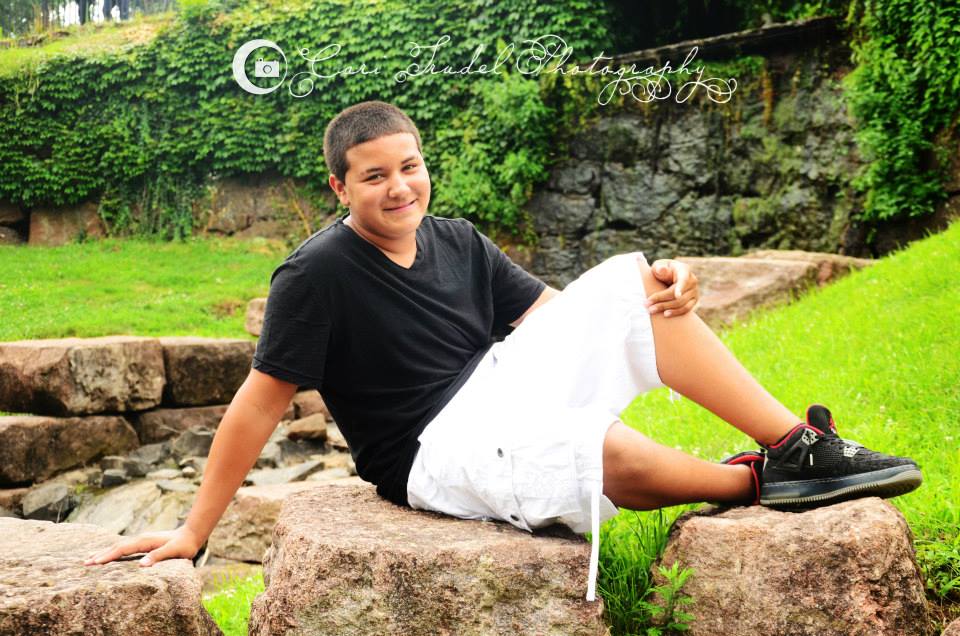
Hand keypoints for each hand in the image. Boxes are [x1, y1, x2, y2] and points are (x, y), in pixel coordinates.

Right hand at [83, 525, 203, 567]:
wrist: (192, 534)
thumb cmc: (184, 545)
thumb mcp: (173, 552)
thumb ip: (158, 557)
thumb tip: (141, 565)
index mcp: (145, 541)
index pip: (121, 550)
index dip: (107, 556)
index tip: (94, 563)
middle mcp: (141, 539)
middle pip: (116, 547)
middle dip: (101, 554)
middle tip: (84, 563)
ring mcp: (142, 540)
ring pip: (119, 547)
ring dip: (105, 552)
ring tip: (91, 559)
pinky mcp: (145, 543)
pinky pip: (125, 548)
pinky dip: (114, 552)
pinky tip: (110, 555)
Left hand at [643, 258, 698, 316]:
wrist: (670, 276)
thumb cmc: (662, 270)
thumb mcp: (659, 265)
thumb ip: (660, 267)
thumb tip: (662, 270)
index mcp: (684, 270)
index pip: (683, 279)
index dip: (680, 288)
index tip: (677, 296)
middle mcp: (692, 281)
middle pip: (678, 294)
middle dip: (662, 300)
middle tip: (647, 305)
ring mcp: (694, 292)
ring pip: (681, 303)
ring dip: (666, 308)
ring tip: (652, 310)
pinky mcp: (693, 301)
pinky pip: (686, 309)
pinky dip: (675, 312)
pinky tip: (665, 314)